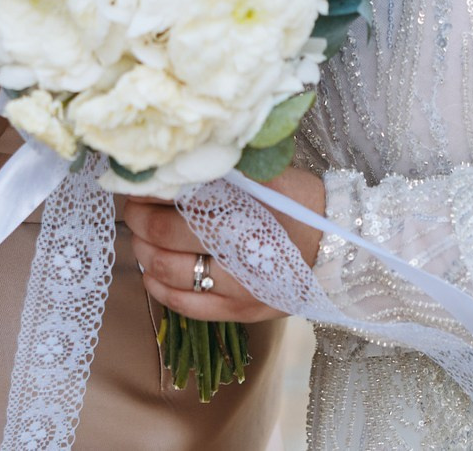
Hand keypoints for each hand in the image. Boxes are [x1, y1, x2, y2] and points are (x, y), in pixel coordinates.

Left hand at [120, 165, 325, 323]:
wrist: (338, 251)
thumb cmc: (302, 206)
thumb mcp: (271, 177)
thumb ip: (227, 172)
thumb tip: (177, 161)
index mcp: (250, 210)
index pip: (183, 198)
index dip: (152, 191)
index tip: (138, 183)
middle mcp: (243, 251)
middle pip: (167, 233)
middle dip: (140, 217)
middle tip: (134, 207)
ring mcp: (240, 287)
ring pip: (169, 271)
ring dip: (144, 251)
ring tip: (142, 237)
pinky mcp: (239, 311)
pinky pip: (184, 305)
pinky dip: (158, 287)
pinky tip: (152, 272)